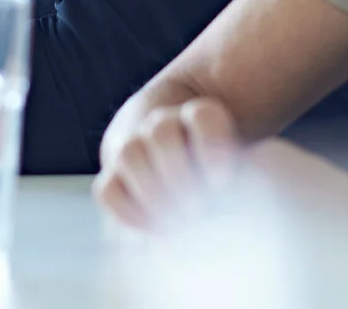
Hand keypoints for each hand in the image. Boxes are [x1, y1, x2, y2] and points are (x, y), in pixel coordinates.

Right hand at [92, 96, 240, 228]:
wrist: (183, 164)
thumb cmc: (225, 176)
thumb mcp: (239, 169)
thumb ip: (240, 173)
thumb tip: (232, 198)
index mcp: (201, 116)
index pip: (202, 117)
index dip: (212, 145)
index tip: (222, 181)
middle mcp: (163, 123)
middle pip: (161, 132)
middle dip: (179, 178)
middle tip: (198, 212)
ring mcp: (133, 145)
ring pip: (131, 153)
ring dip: (153, 193)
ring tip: (176, 224)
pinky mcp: (113, 178)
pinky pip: (107, 190)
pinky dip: (128, 212)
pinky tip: (152, 231)